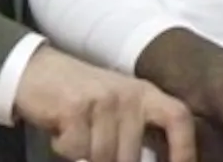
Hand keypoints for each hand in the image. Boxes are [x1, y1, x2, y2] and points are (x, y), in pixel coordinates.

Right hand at [15, 45, 194, 161]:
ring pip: (103, 158)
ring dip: (86, 158)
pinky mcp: (75, 108)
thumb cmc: (83, 98)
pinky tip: (62, 133)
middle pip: (132, 156)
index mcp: (145, 94)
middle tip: (95, 154)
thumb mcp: (118, 107)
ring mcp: (102, 100)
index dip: (185, 149)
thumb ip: (137, 132)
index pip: (178, 118)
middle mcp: (128, 94)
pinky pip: (76, 151)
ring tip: (77, 140)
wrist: (37, 71)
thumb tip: (146, 160)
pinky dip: (65, 150)